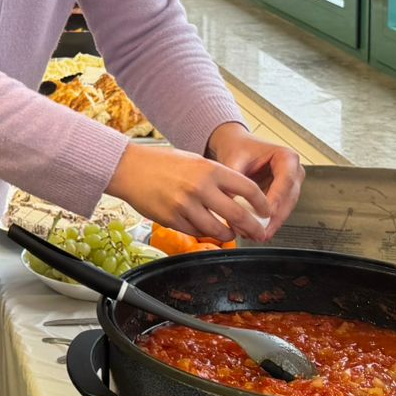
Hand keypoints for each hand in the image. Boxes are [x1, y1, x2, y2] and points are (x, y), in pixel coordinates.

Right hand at [106, 139, 278, 243]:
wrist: (129, 169)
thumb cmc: (163, 163)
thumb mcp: (196, 161)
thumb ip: (218, 178)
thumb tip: (240, 197)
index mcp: (210, 169)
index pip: (248, 189)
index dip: (262, 204)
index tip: (266, 211)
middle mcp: (200, 187)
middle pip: (238, 215)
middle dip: (253, 228)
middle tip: (259, 233)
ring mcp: (185, 205)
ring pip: (218, 230)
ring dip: (228, 234)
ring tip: (229, 232)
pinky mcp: (172, 219)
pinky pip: (196, 232)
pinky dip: (204, 232)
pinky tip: (204, 226)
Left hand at [207, 122, 303, 233]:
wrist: (237, 146)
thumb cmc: (239, 147)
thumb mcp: (234, 159)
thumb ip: (234, 179)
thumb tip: (231, 203)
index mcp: (286, 157)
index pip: (286, 180)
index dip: (277, 199)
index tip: (267, 214)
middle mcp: (293, 171)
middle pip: (289, 199)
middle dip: (275, 218)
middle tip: (261, 232)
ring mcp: (290, 185)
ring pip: (285, 209)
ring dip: (272, 223)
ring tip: (256, 235)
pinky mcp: (282, 196)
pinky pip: (278, 212)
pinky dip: (268, 222)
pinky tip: (256, 231)